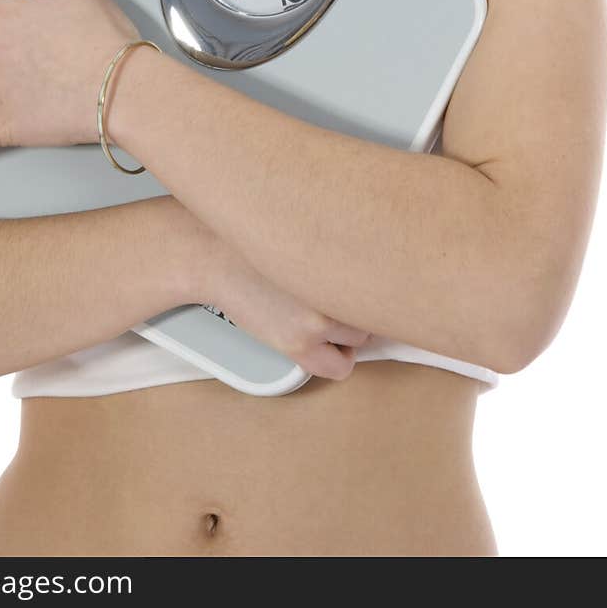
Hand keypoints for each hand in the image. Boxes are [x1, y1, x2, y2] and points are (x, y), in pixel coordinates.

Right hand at [195, 224, 372, 381]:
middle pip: (375, 312)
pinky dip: (335, 360)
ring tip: (321, 320)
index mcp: (344, 256)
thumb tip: (377, 274)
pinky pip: (340, 367)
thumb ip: (341, 256)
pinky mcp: (300, 344)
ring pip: (360, 340)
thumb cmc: (261, 246)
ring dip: (347, 334)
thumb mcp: (310, 240)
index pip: (388, 283)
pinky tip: (318, 344)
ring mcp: (319, 318)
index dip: (379, 292)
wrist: (218, 257)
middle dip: (362, 311)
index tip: (377, 296)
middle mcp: (337, 286)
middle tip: (341, 305)